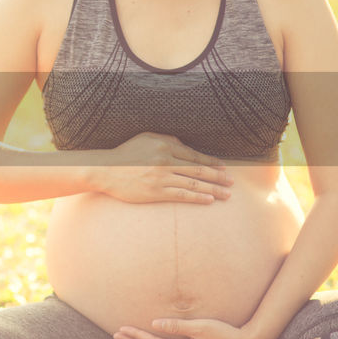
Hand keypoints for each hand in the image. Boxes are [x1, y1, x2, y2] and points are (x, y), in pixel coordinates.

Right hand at [92, 132, 232, 203]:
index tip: (223, 168)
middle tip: (232, 182)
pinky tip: (209, 200)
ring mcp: (161, 177)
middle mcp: (165, 160)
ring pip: (194, 183)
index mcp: (165, 145)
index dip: (211, 162)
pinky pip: (182, 195)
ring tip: (226, 194)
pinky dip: (197, 198)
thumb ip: (166, 139)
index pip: (194, 154)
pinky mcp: (156, 192)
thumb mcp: (145, 138)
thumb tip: (184, 144)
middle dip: (218, 177)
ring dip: (213, 189)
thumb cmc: (125, 154)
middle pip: (199, 169)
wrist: (105, 171)